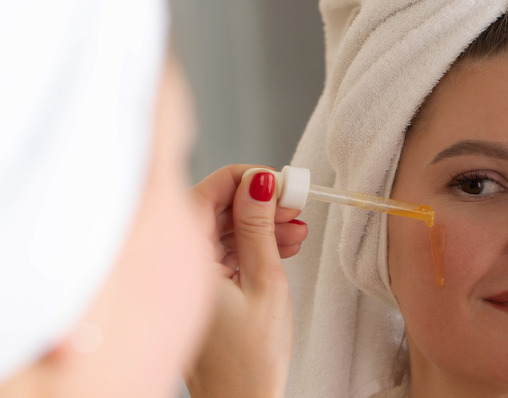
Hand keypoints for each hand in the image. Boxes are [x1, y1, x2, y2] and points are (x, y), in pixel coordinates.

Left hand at [185, 164, 306, 397]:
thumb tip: (261, 182)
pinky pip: (225, 251)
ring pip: (224, 229)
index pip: (208, 192)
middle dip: (258, 203)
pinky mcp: (203, 288)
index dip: (247, 180)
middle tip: (295, 206)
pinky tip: (283, 246)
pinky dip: (253, 245)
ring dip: (261, 225)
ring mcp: (189, 276)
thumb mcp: (264, 280)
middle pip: (216, 208)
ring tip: (298, 232)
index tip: (280, 183)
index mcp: (184, 259)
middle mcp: (179, 263)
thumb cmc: (251, 358)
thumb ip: (259, 226)